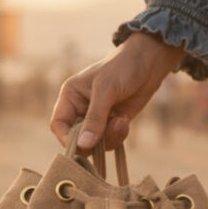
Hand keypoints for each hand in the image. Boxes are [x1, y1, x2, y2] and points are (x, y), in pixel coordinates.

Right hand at [50, 32, 183, 150]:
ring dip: (110, 137)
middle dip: (94, 139)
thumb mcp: (106, 90)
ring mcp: (97, 117)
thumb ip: (95, 118)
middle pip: (77, 138)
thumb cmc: (123, 68)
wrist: (149, 63)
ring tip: (122, 120)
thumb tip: (83, 144)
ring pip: (95, 142)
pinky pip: (110, 140)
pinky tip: (125, 120)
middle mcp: (80, 109)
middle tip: (111, 128)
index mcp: (70, 96)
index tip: (83, 145)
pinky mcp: (112, 123)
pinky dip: (118, 135)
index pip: (58, 125)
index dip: (67, 138)